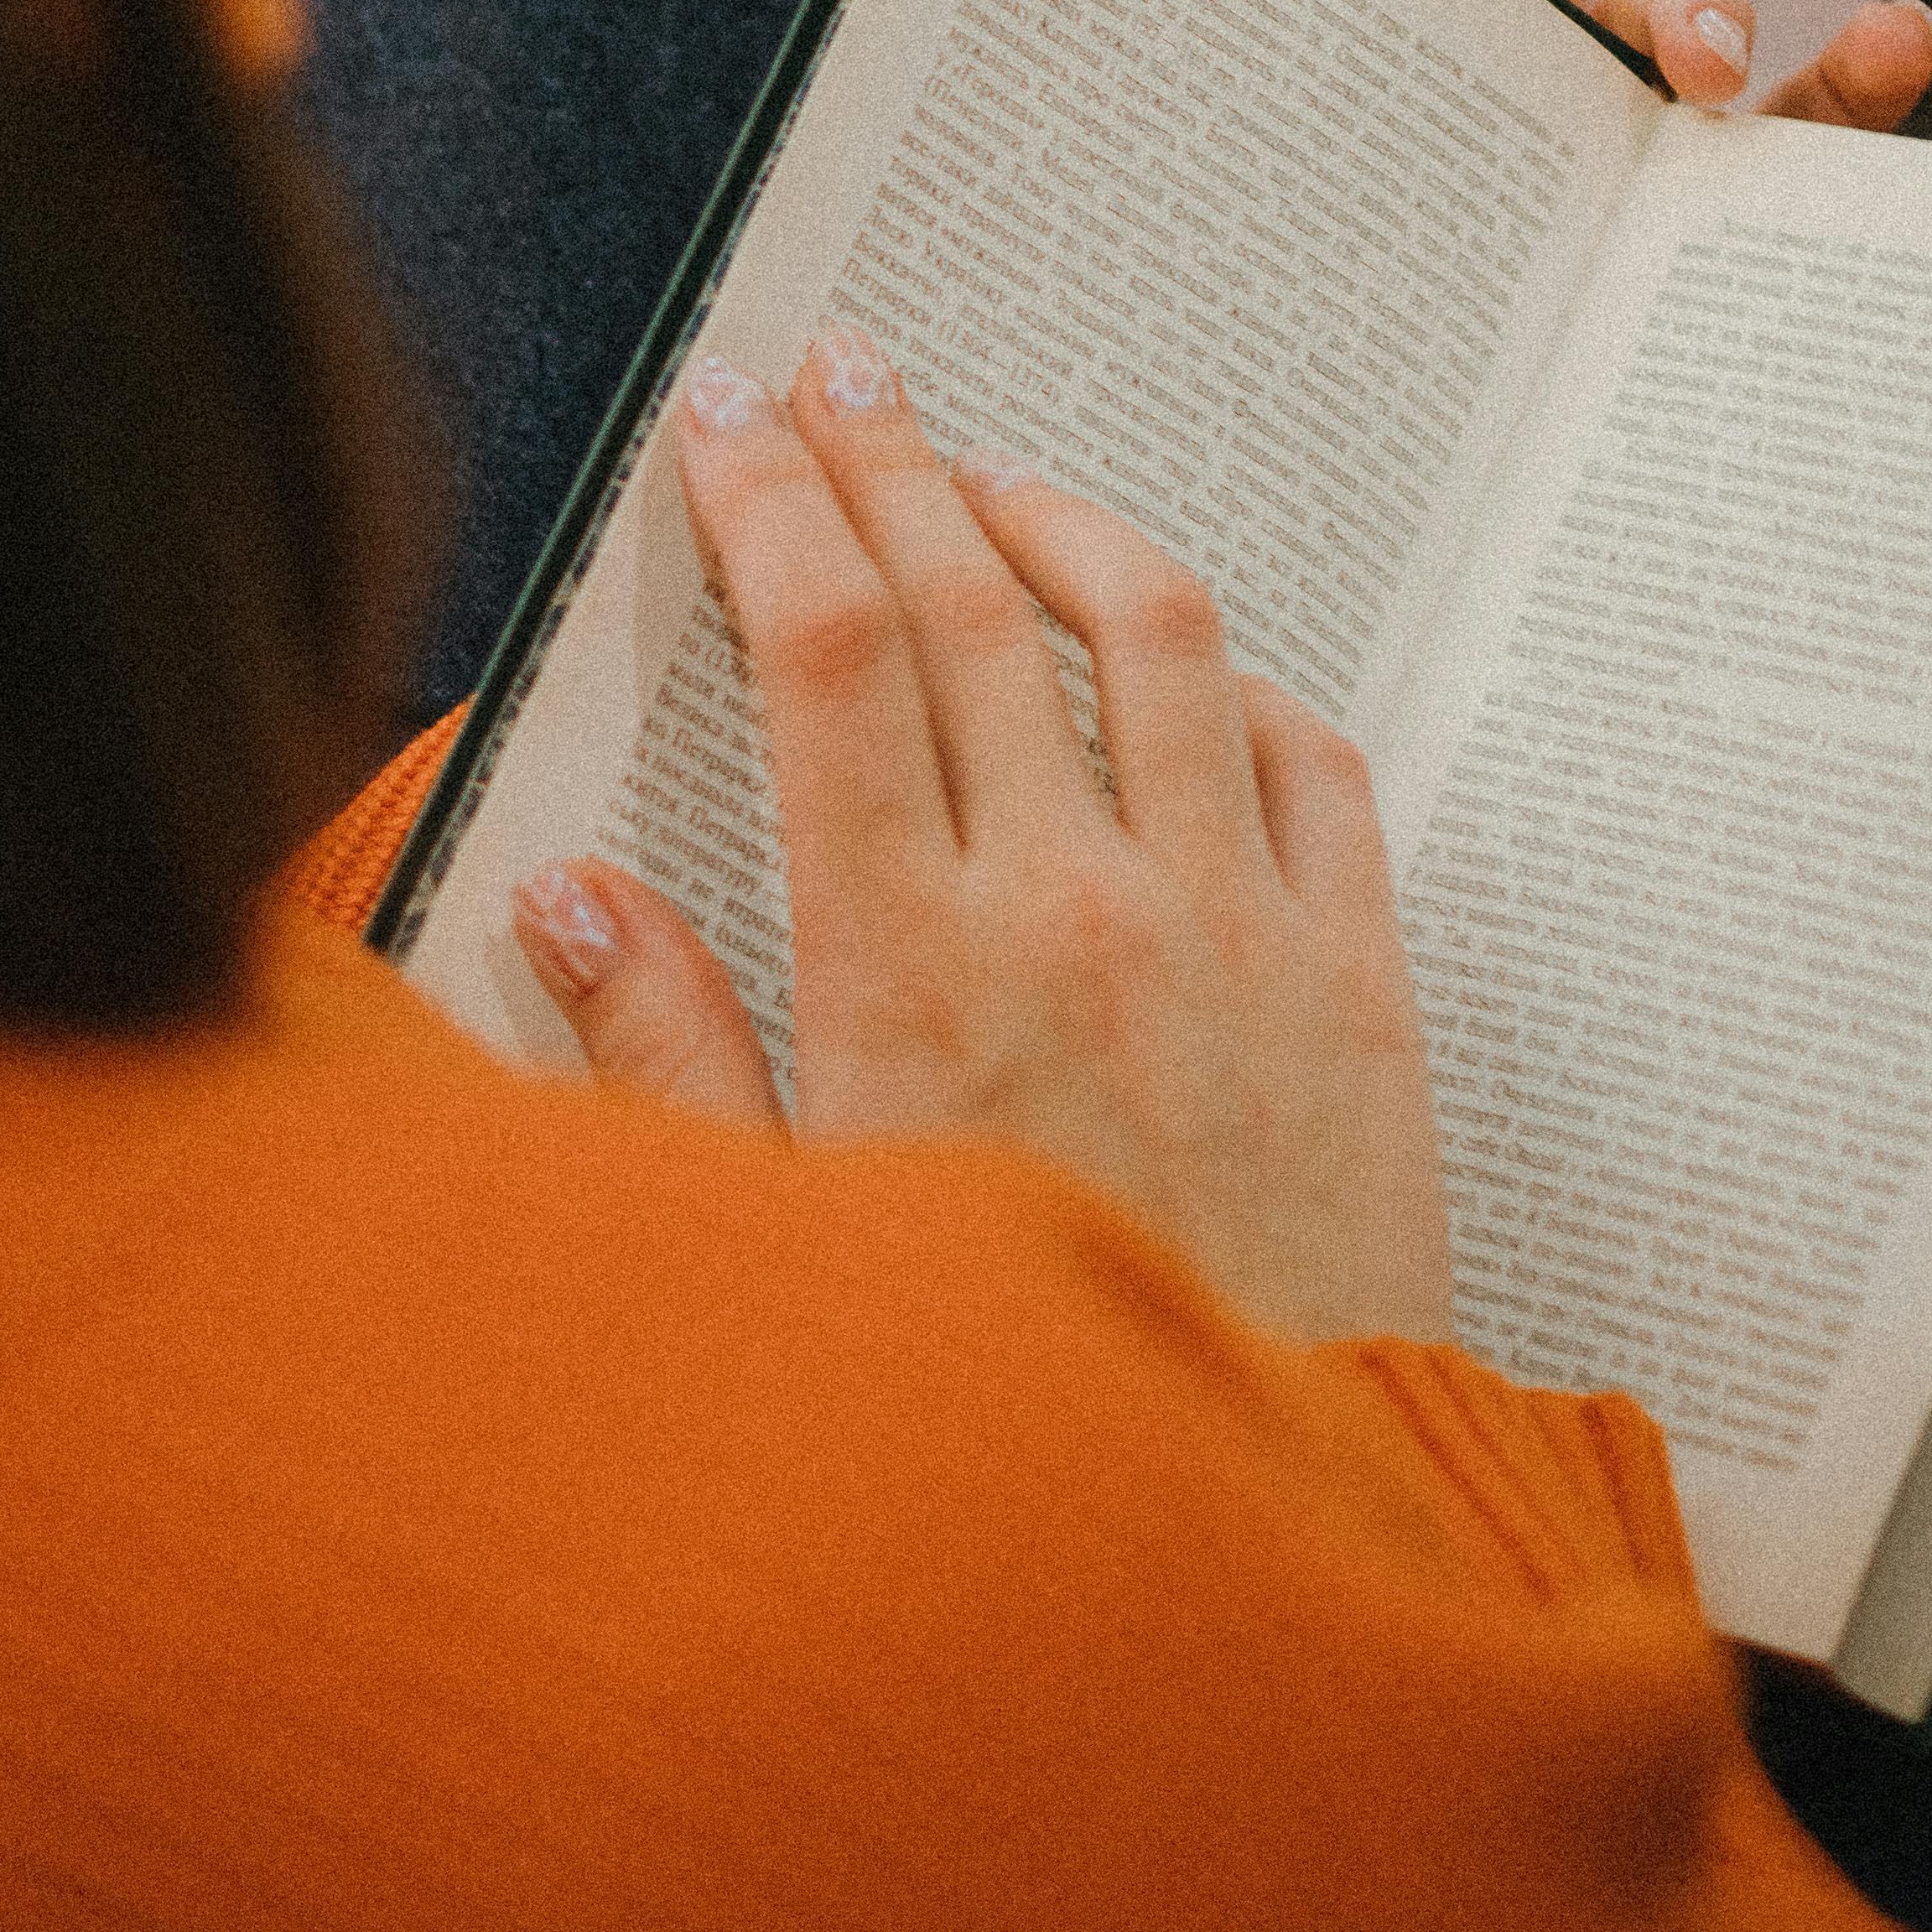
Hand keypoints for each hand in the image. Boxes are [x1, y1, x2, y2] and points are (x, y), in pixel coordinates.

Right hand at [511, 328, 1455, 1349]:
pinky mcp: (1362, 988)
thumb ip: (661, 1069)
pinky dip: (1243, 681)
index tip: (729, 417)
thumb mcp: (775, 1263)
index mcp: (907, 972)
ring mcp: (1235, 935)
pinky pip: (1314, 763)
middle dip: (886, 457)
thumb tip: (568, 897)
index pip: (822, 657)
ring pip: (1158, 632)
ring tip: (993, 475)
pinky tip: (1189, 668)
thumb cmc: (990, 1436)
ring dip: (1062, 521)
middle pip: (968, 604)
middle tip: (837, 371)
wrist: (1251, 1559)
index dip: (768, 505)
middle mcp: (1074, 914)